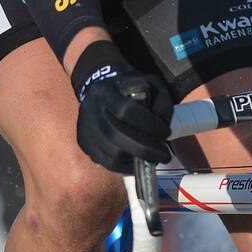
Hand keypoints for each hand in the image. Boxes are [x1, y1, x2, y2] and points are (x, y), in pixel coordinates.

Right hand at [75, 56, 174, 174]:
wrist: (99, 91)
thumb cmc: (128, 88)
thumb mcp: (147, 83)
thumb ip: (160, 99)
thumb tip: (164, 123)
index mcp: (106, 92)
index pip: (125, 110)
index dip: (148, 124)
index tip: (166, 132)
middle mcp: (91, 111)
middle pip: (116, 136)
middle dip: (145, 149)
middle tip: (164, 155)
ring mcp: (86, 130)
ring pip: (111, 154)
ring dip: (137, 160)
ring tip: (154, 159)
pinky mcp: (84, 144)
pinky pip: (106, 163)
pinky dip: (126, 167)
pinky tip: (139, 163)